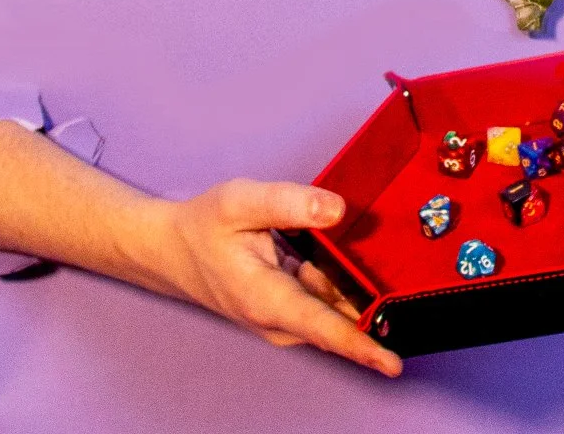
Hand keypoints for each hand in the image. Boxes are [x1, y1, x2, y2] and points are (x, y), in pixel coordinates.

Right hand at [153, 180, 401, 377]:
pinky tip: (332, 250)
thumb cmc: (203, 227)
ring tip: (342, 245)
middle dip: (370, 302)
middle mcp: (277, 319)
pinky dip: (336, 279)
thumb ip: (291, 203)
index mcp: (266, 300)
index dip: (361, 347)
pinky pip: (324, 299)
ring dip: (350, 284)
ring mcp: (282, 318)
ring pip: (333, 307)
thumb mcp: (241, 201)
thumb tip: (338, 210)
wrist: (171, 249)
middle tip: (387, 270)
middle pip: (338, 319)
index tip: (392, 363)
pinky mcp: (286, 310)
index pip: (323, 329)